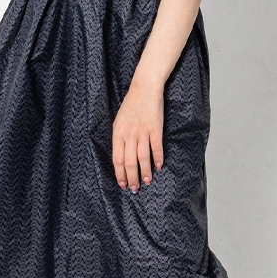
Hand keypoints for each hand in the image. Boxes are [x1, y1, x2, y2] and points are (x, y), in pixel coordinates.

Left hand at [112, 74, 163, 191]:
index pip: (117, 159)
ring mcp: (142, 132)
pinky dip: (158, 158)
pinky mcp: (155, 128)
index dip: (120, 174)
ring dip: (145, 172)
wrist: (144, 88)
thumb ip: (119, 138)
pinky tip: (159, 166)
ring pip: (142, 157)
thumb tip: (121, 157)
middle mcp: (129, 135)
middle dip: (131, 178)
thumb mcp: (119, 121)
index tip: (122, 184)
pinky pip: (156, 147)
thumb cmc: (131, 105)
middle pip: (129, 162)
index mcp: (118, 134)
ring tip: (146, 181)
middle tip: (134, 189)